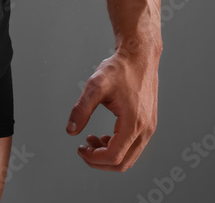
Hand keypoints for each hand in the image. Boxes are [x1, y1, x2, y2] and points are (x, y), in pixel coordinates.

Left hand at [66, 47, 159, 170]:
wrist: (139, 56)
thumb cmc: (119, 69)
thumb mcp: (95, 85)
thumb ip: (82, 109)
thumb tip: (71, 130)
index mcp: (134, 122)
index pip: (114, 156)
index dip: (94, 158)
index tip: (80, 149)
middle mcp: (146, 129)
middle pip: (123, 163)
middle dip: (100, 161)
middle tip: (83, 149)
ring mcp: (149, 128)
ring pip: (130, 157)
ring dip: (108, 155)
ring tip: (91, 140)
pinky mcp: (148, 124)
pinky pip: (133, 146)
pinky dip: (118, 147)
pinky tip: (104, 136)